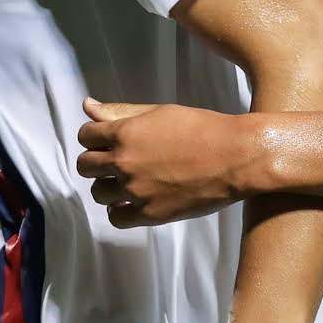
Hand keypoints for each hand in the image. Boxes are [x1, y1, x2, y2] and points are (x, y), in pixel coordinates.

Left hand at [76, 99, 260, 225]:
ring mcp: (135, 190)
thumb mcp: (159, 113)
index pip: (86, 136)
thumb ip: (121, 112)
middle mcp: (124, 162)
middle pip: (86, 166)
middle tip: (110, 164)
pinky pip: (116, 218)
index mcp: (124, 133)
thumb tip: (88, 105)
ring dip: (107, 187)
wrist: (236, 156)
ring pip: (99, 193)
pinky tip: (130, 203)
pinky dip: (119, 211)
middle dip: (95, 163)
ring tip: (123, 183)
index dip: (93, 138)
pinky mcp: (150, 214)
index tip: (102, 142)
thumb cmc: (203, 129)